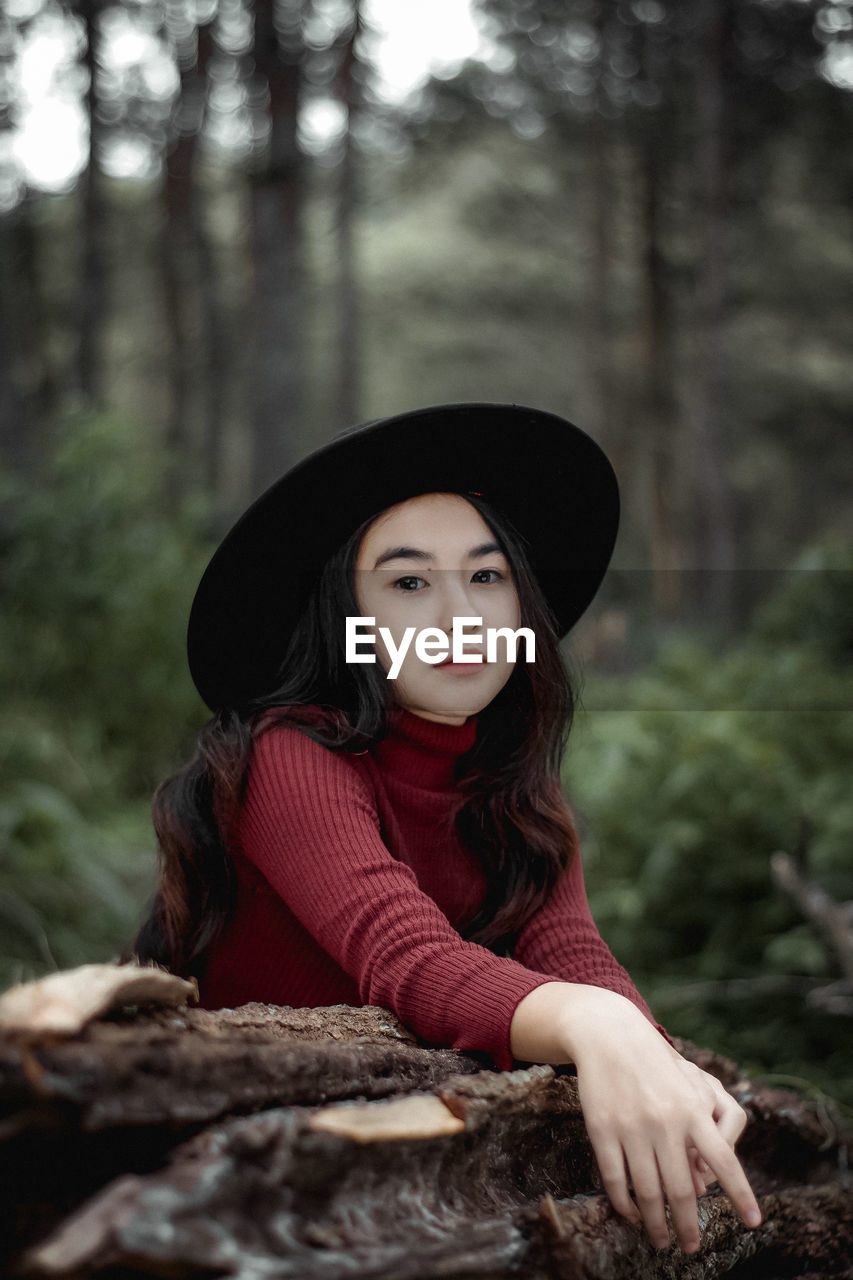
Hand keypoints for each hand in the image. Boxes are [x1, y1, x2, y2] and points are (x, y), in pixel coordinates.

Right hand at [569, 993, 761, 1252]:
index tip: (753, 1222)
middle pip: (682, 1190)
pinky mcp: (602, 1129)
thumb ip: (704, 1130)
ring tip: (660, 1238)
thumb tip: (702, 1185)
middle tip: (689, 1246)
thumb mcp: (690, 1086)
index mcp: (692, 1109)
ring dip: (655, 1223)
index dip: (741, 1194)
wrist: (609, 1034)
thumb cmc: (657, 1064)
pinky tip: (631, 1214)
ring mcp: (631, 1127)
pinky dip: (625, 1205)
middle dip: (688, 1226)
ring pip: (648, 1192)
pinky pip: (616, 1180)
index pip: (724, 1161)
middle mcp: (665, 1121)